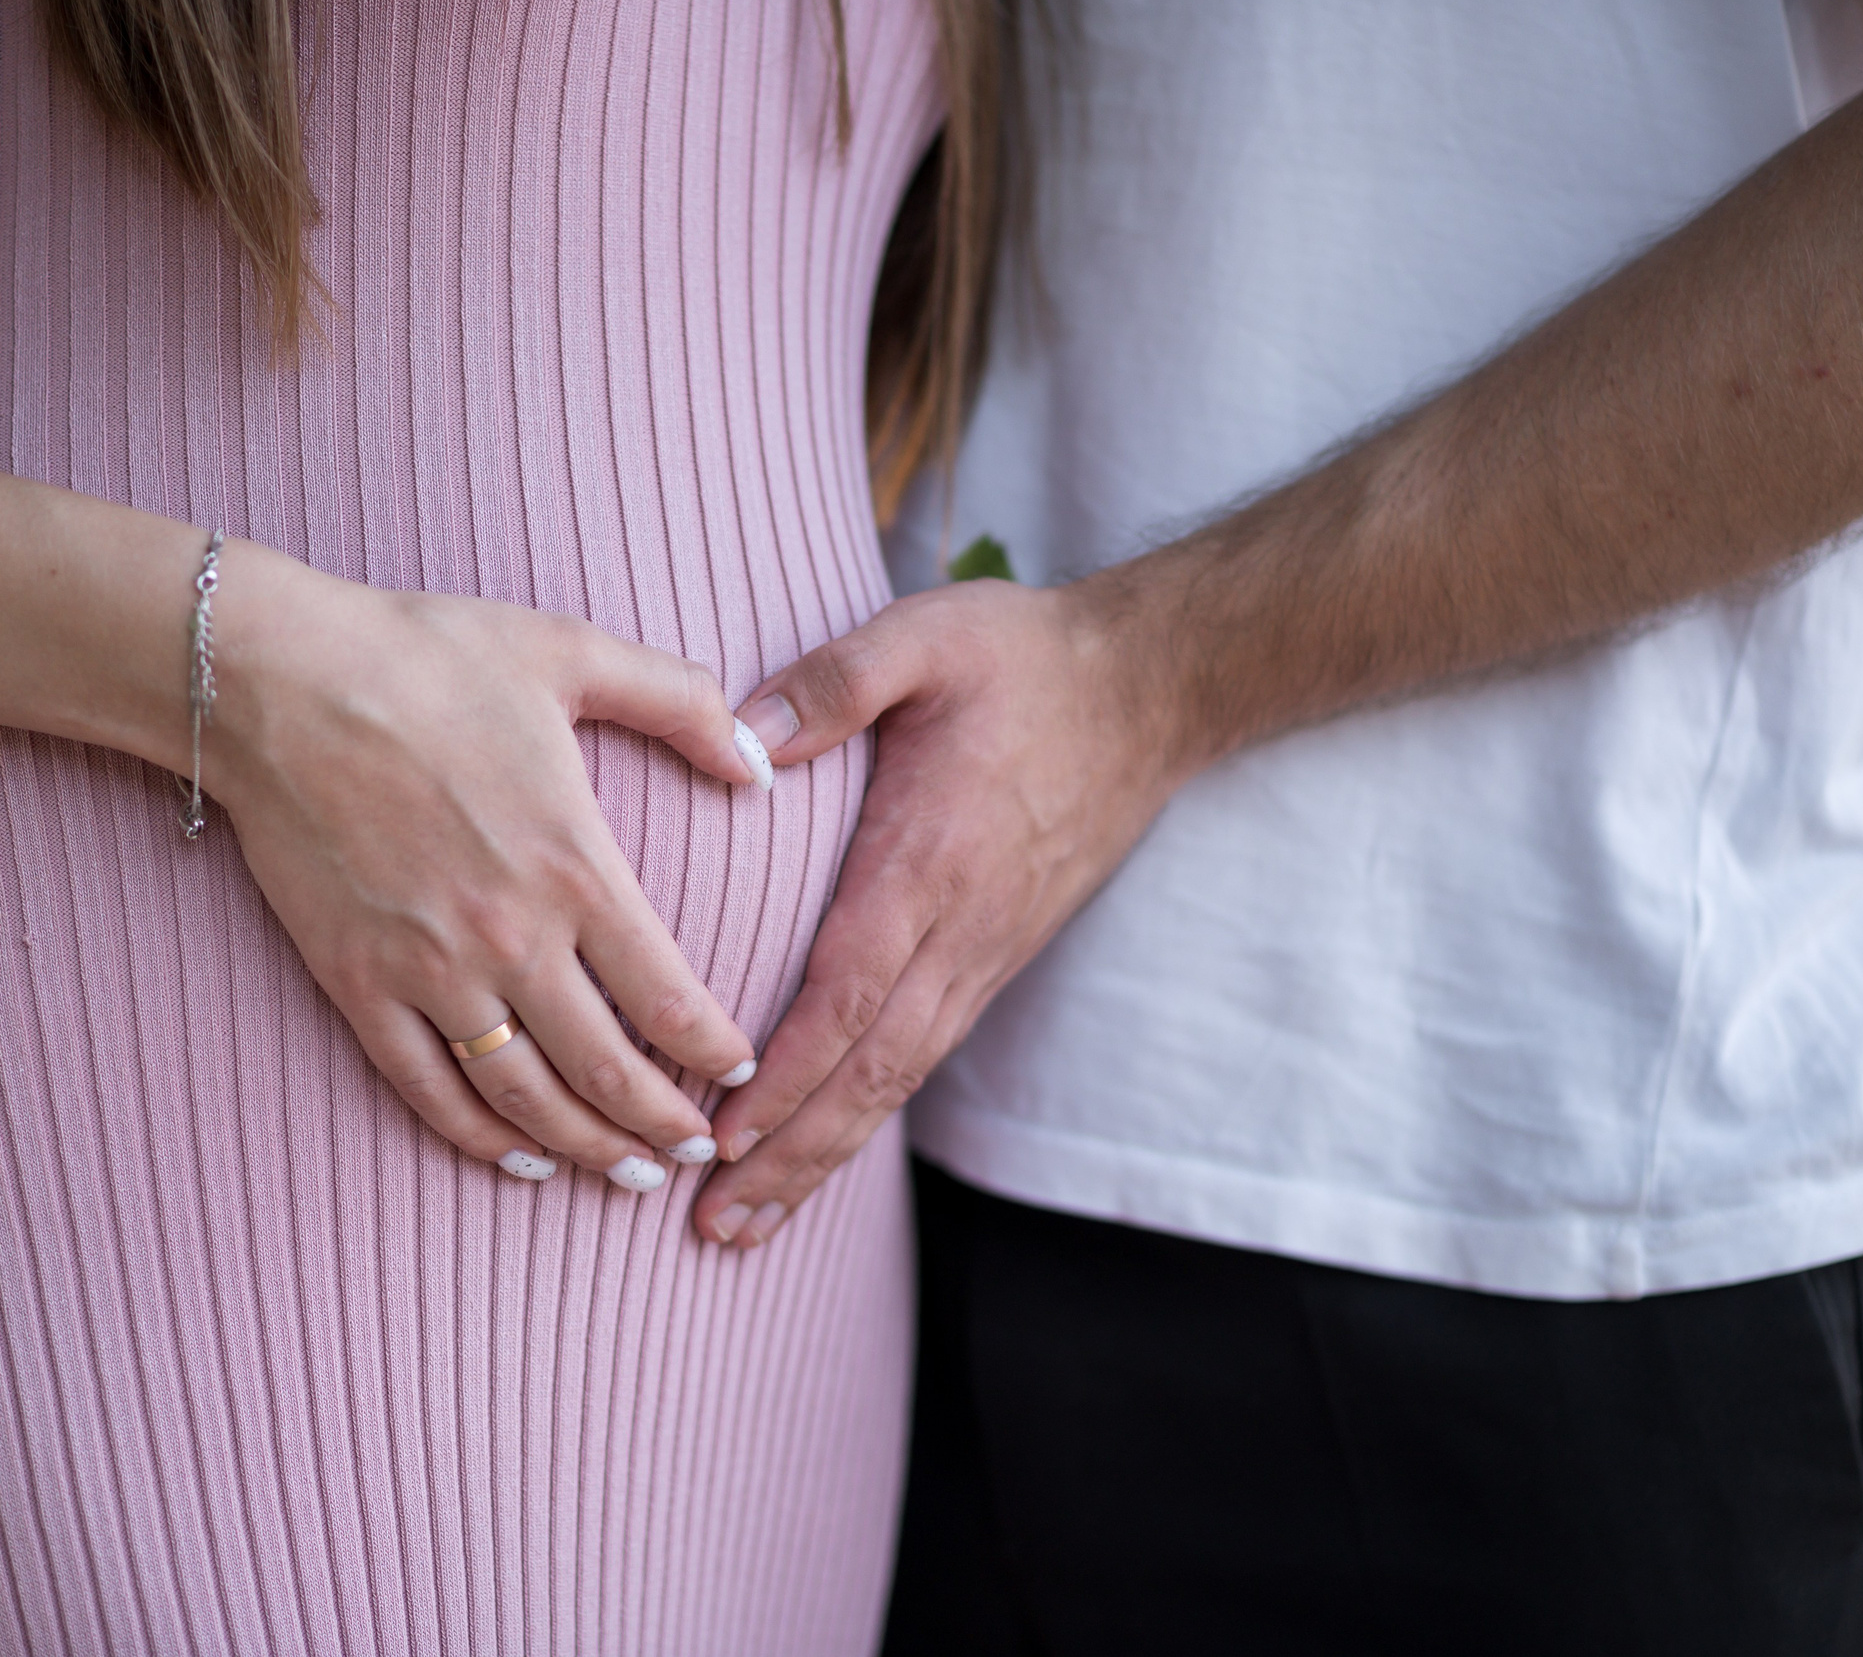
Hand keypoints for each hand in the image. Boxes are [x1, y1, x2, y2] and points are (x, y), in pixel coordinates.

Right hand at [204, 542, 775, 1189]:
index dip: (714, 1052)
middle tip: (695, 1151)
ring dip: (584, 1148)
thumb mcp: (573, 652)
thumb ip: (680, 701)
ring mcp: (429, 970)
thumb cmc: (427, 654)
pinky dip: (480, 1138)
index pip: (669, 995)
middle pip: (606, 1069)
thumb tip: (760, 763)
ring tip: (627, 1173)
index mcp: (575, 864)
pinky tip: (520, 1158)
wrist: (278, 679)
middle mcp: (510, 936)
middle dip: (662, 1125)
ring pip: (524, 1097)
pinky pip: (427, 1090)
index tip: (741, 1075)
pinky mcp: (358, 984)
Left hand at [690, 574, 1192, 1244]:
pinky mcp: (993, 957)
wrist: (1150, 690)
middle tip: (712, 1226)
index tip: (721, 1133)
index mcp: (927, 863)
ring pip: (896, 1079)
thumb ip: (834, 681)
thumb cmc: (1024, 658)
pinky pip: (919, 1055)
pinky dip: (861, 1112)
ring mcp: (982, 954)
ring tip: (745, 1223)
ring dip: (820, 1156)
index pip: (848, 992)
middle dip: (790, 1155)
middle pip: (869, 1070)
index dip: (786, 1072)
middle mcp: (959, 931)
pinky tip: (814, 1148)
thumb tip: (743, 739)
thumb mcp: (925, 636)